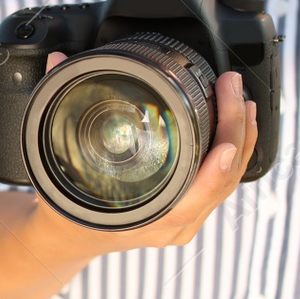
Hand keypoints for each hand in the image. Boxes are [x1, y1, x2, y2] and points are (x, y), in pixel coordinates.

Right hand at [0, 58, 259, 298]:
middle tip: (233, 91)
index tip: (228, 141)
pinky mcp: (190, 212)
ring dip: (244, 141)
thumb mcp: (56, 158)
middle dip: (237, 134)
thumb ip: (57, 106)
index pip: (192, 198)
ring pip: (228, 184)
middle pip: (222, 183)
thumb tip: (57, 61)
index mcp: (141, 219)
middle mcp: (169, 225)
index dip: (215, 170)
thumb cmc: (65, 202)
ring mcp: (183, 221)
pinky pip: (223, 185)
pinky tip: (239, 126)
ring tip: (243, 101)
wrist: (68, 238)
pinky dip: (236, 155)